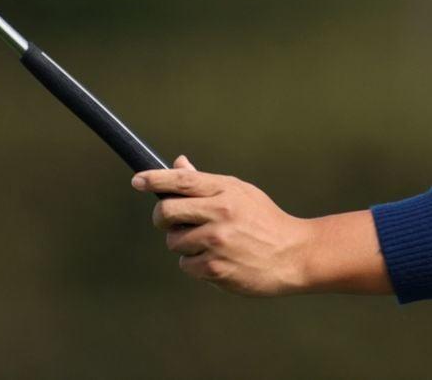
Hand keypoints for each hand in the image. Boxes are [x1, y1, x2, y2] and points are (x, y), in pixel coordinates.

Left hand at [131, 155, 314, 296]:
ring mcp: (217, 242)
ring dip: (183, 244)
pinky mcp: (216, 268)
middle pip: (166, 211)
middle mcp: (220, 213)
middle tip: (169, 222)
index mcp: (226, 190)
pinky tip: (217, 261)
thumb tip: (177, 163)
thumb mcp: (241, 193)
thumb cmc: (265, 220)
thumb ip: (206, 182)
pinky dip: (195, 265)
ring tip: (208, 244)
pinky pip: (186, 265)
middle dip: (161, 218)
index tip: (137, 180)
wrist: (294, 255)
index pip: (182, 180)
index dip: (155, 178)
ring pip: (174, 241)